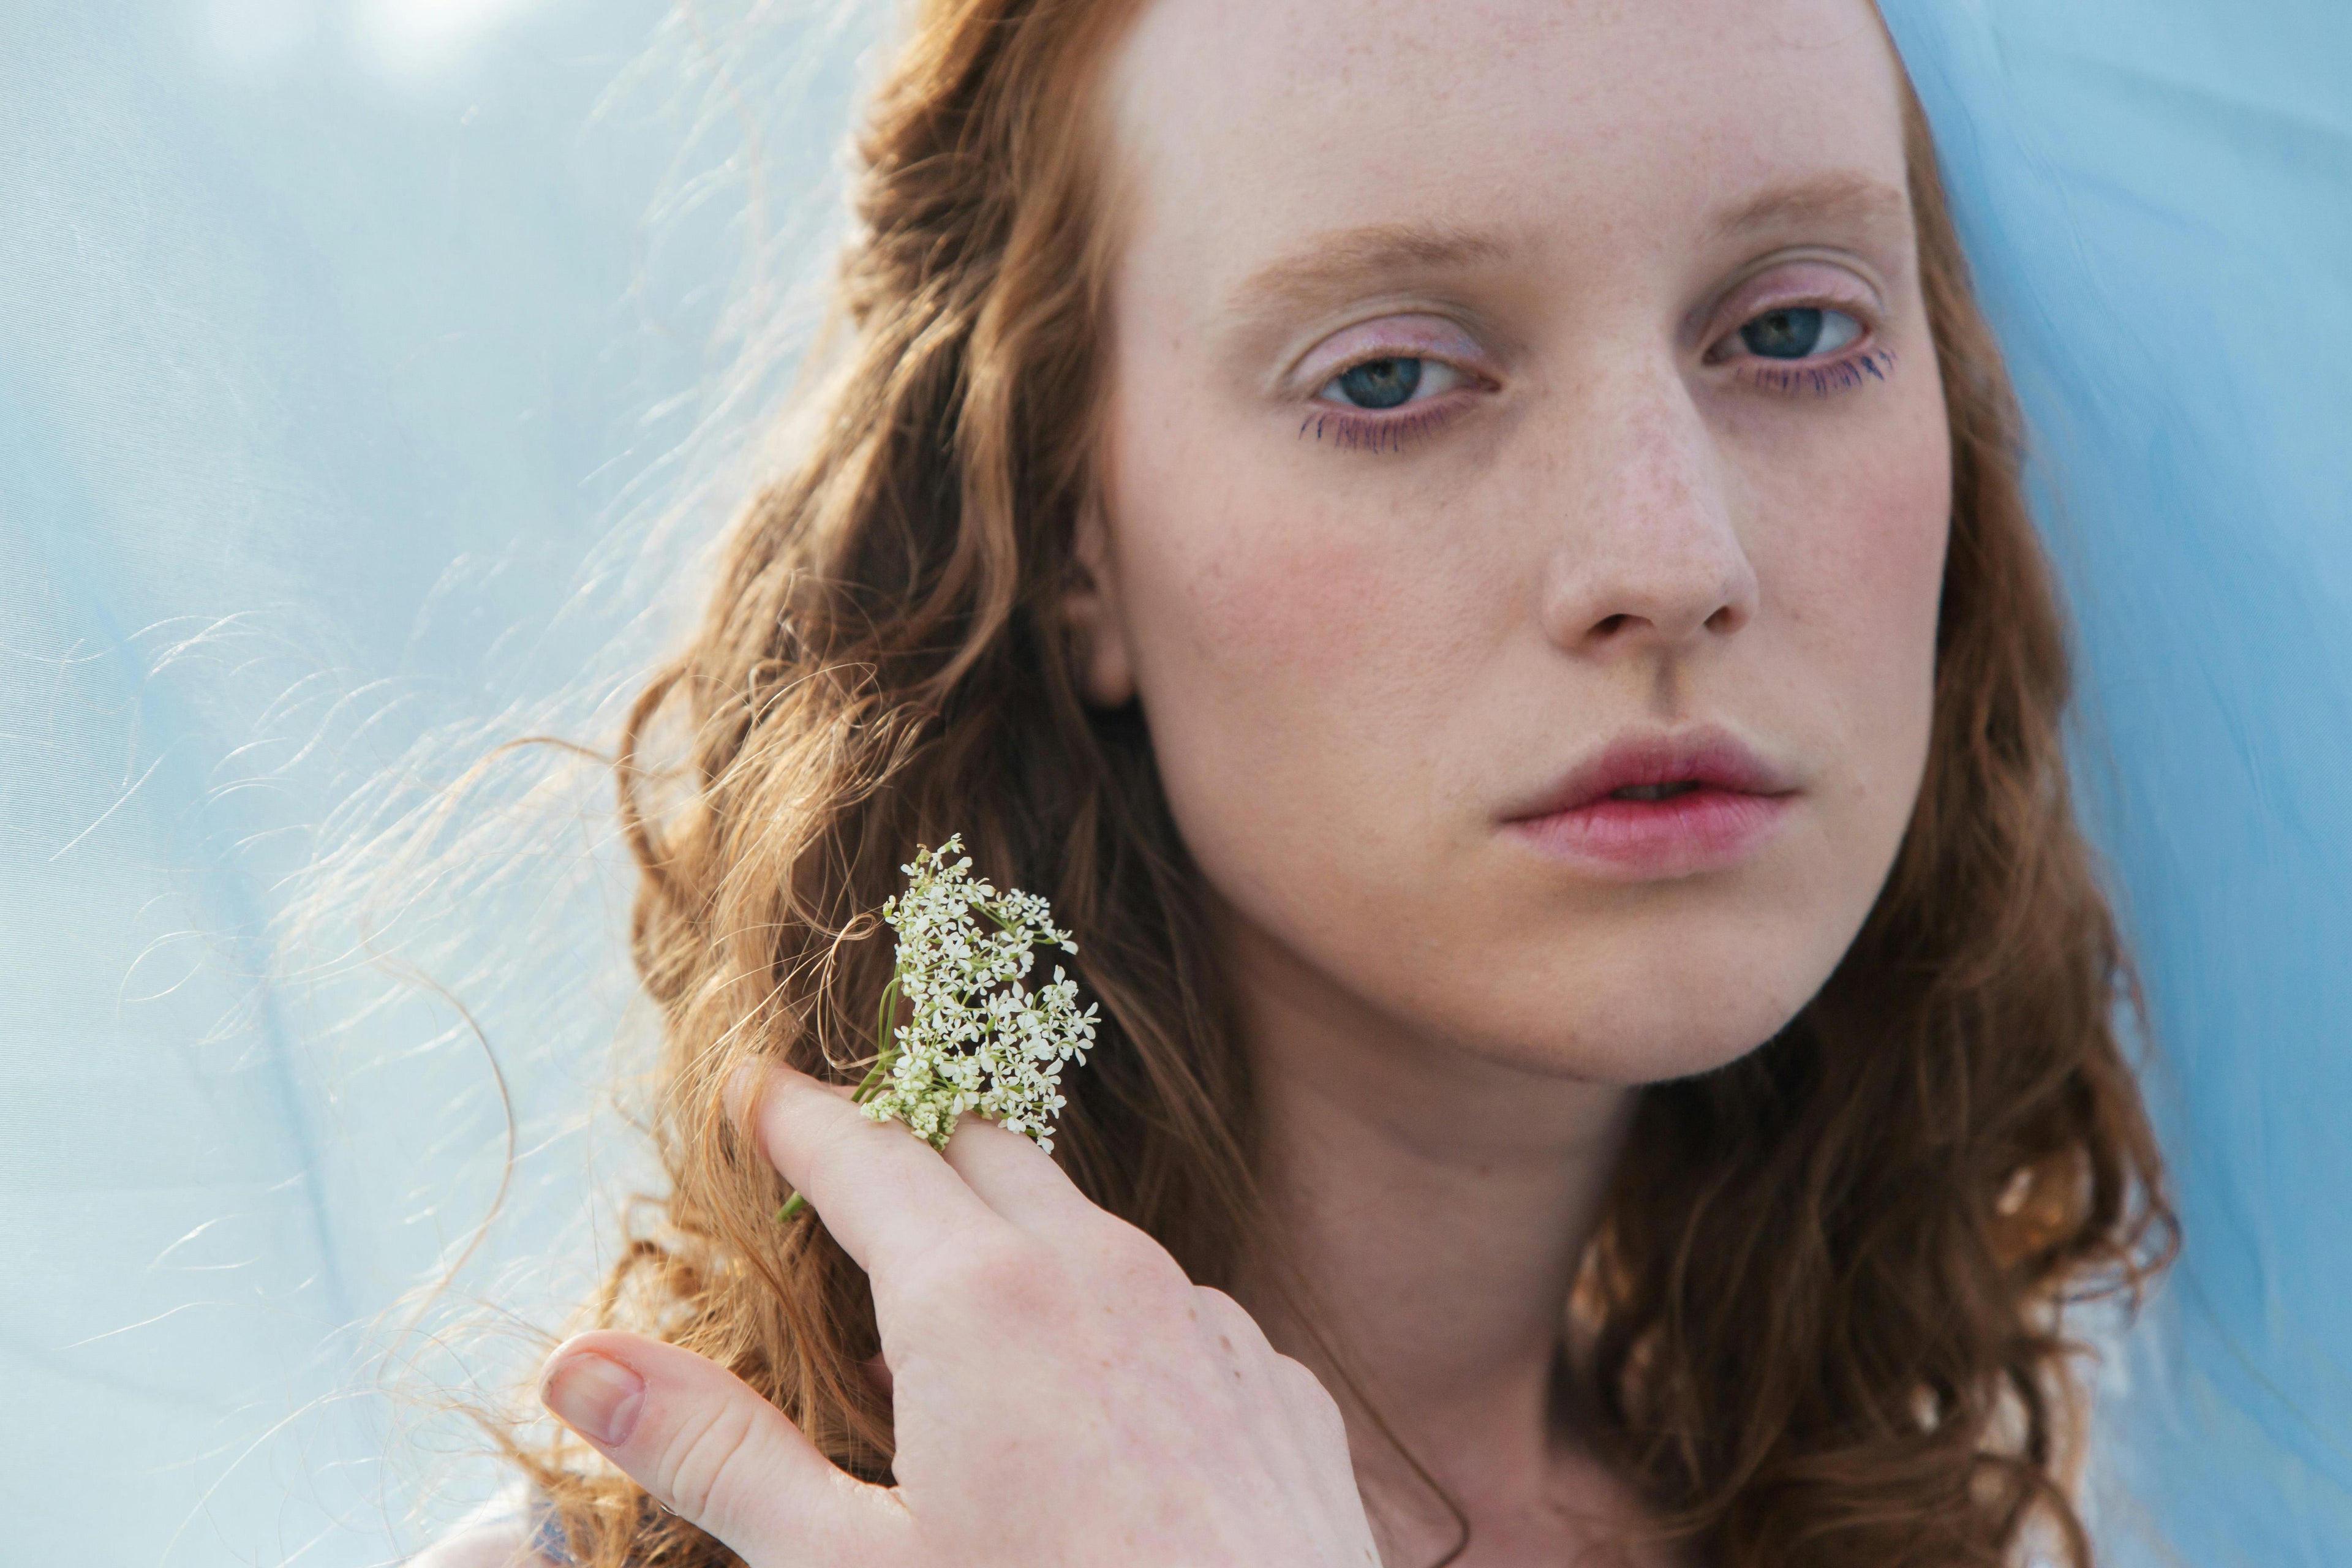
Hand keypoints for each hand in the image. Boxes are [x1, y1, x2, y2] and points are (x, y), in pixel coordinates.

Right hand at [536, 1063, 1380, 1566]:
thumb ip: (717, 1453)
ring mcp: (1204, 1321)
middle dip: (907, 1152)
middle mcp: (1104, 1272)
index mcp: (980, 1296)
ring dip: (1013, 1245)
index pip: (862, 1154)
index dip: (795, 1117)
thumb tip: (581, 1363)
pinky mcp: (1272, 1382)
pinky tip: (1087, 1415)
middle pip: (984, 1154)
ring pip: (1088, 1232)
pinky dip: (1110, 1325)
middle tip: (842, 1182)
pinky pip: (1174, 1311)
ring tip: (950, 1328)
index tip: (750, 1089)